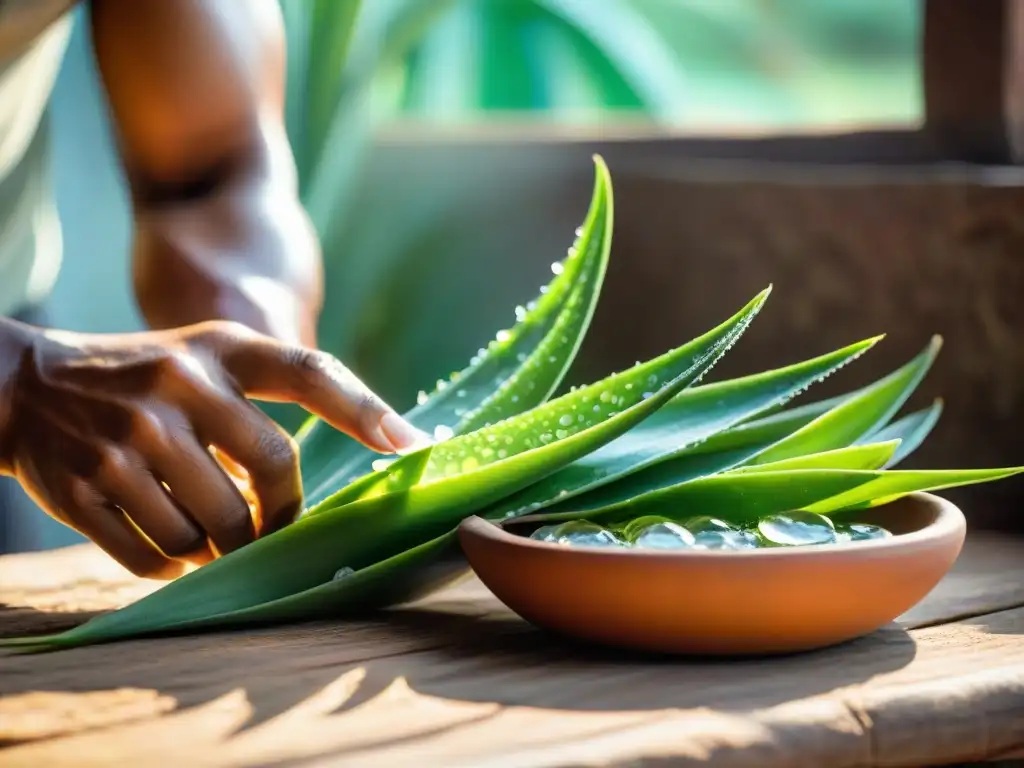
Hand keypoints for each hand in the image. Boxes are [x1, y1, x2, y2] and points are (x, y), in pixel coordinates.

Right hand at [0, 319, 430, 578]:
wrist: (24, 386)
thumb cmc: (141, 378)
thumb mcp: (202, 358)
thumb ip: (261, 401)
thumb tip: (321, 472)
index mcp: (219, 351)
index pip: (310, 370)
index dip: (365, 409)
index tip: (411, 442)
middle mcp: (178, 388)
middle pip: (273, 476)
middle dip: (278, 517)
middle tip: (265, 528)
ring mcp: (127, 440)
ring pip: (212, 531)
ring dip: (217, 546)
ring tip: (202, 528)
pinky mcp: (84, 489)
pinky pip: (158, 557)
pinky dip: (172, 562)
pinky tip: (165, 539)